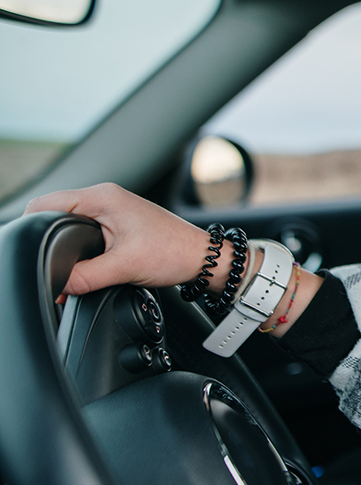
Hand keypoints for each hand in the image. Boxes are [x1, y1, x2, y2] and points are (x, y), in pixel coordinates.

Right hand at [24, 183, 213, 296]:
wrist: (203, 259)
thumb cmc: (174, 253)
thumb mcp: (125, 268)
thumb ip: (86, 276)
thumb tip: (58, 286)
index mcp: (103, 197)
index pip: (47, 204)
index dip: (34, 228)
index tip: (33, 252)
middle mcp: (105, 197)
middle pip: (55, 213)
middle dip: (48, 239)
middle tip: (50, 264)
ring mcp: (112, 209)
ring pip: (70, 223)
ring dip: (65, 244)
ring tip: (67, 264)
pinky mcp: (118, 222)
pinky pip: (86, 230)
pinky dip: (80, 246)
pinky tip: (83, 262)